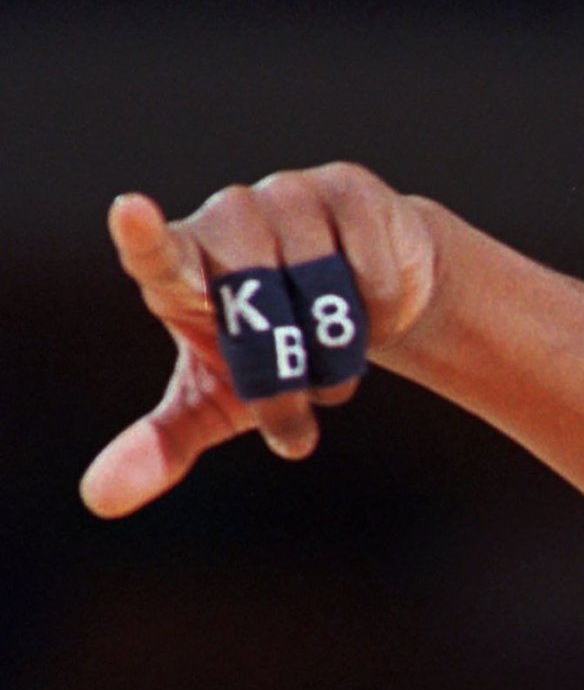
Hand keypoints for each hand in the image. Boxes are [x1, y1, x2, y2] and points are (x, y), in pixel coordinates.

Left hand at [82, 164, 436, 518]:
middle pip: (258, 310)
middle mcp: (227, 219)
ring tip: (335, 356)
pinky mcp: (348, 190)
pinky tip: (372, 306)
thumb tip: (98, 499)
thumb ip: (162, 442)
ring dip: (338, 357)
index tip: (131, 213)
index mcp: (184, 267)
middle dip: (283, 383)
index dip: (146, 237)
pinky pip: (371, 279)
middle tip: (296, 424)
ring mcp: (288, 196)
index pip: (158, 252)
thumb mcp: (220, 401)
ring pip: (321, 297)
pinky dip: (380, 315)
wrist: (372, 294)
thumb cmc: (277, 350)